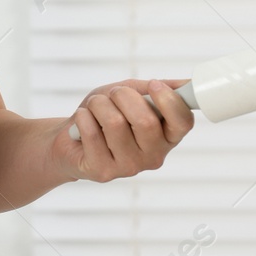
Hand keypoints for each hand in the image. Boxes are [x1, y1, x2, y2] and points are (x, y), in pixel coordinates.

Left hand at [52, 78, 193, 181]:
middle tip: (113, 95)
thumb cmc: (104, 113)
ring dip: (99, 104)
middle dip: (123, 96)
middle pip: (145, 121)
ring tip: (94, 107)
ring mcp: (129, 167)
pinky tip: (83, 122)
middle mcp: (154, 156)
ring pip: (115, 123)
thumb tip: (186, 84)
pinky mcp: (103, 171)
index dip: (170, 101)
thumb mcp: (131, 94)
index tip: (154, 85)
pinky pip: (92, 133)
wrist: (69, 138)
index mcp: (167, 136)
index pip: (183, 122)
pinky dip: (83, 117)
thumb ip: (155, 89)